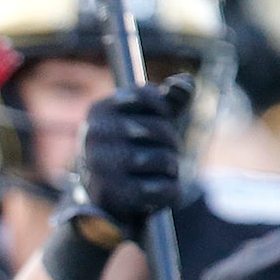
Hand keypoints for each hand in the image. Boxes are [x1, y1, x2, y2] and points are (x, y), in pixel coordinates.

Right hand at [77, 77, 191, 228]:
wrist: (100, 195)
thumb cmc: (128, 147)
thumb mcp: (143, 118)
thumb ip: (168, 99)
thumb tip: (185, 83)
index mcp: (99, 111)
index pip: (146, 96)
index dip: (165, 109)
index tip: (163, 119)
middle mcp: (95, 137)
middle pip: (159, 129)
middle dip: (172, 141)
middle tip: (169, 150)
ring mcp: (102, 167)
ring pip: (164, 160)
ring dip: (172, 167)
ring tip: (163, 171)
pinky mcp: (115, 196)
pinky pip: (165, 188)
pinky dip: (173, 191)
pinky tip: (163, 190)